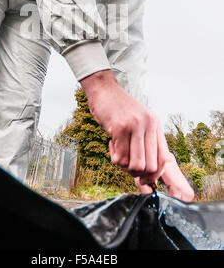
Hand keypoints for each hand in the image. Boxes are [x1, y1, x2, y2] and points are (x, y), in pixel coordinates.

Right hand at [81, 69, 193, 201]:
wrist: (103, 88)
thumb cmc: (117, 107)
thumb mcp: (138, 120)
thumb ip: (145, 140)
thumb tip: (148, 169)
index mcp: (155, 125)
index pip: (164, 159)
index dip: (155, 174)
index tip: (144, 179)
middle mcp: (149, 125)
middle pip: (150, 167)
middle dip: (137, 173)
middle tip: (126, 165)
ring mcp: (136, 126)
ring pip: (136, 165)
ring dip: (124, 166)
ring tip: (118, 153)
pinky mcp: (120, 128)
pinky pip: (120, 158)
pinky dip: (114, 157)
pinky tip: (111, 144)